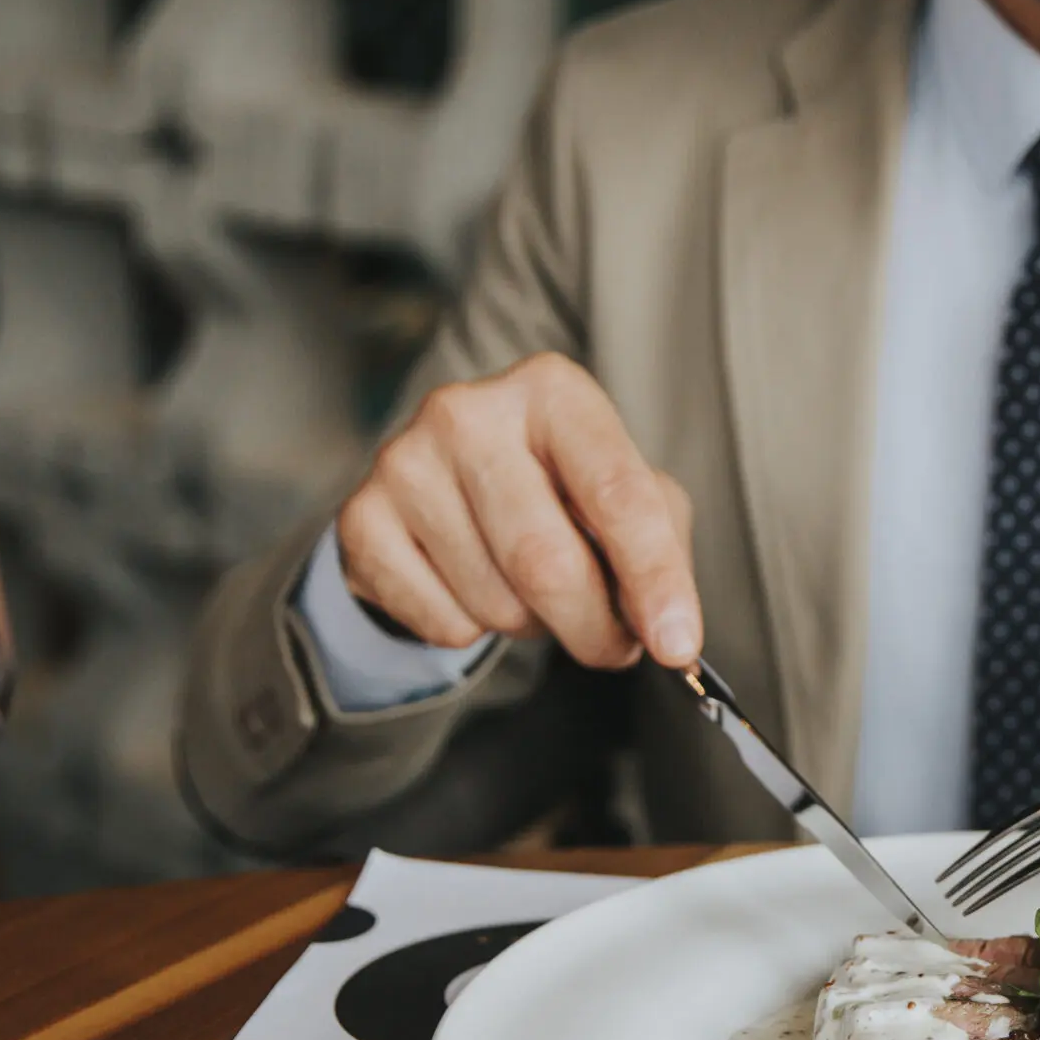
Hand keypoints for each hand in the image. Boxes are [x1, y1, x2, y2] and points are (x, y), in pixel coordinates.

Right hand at [334, 352, 699, 669]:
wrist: (448, 484)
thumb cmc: (557, 488)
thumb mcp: (625, 494)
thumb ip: (659, 548)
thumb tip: (668, 631)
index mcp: (552, 390)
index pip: (616, 494)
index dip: (654, 578)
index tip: (677, 643)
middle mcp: (469, 412)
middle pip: (547, 561)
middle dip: (594, 628)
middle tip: (613, 648)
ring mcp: (405, 462)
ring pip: (496, 602)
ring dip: (534, 626)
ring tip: (533, 592)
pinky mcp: (362, 518)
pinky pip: (444, 622)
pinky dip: (476, 631)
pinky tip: (473, 587)